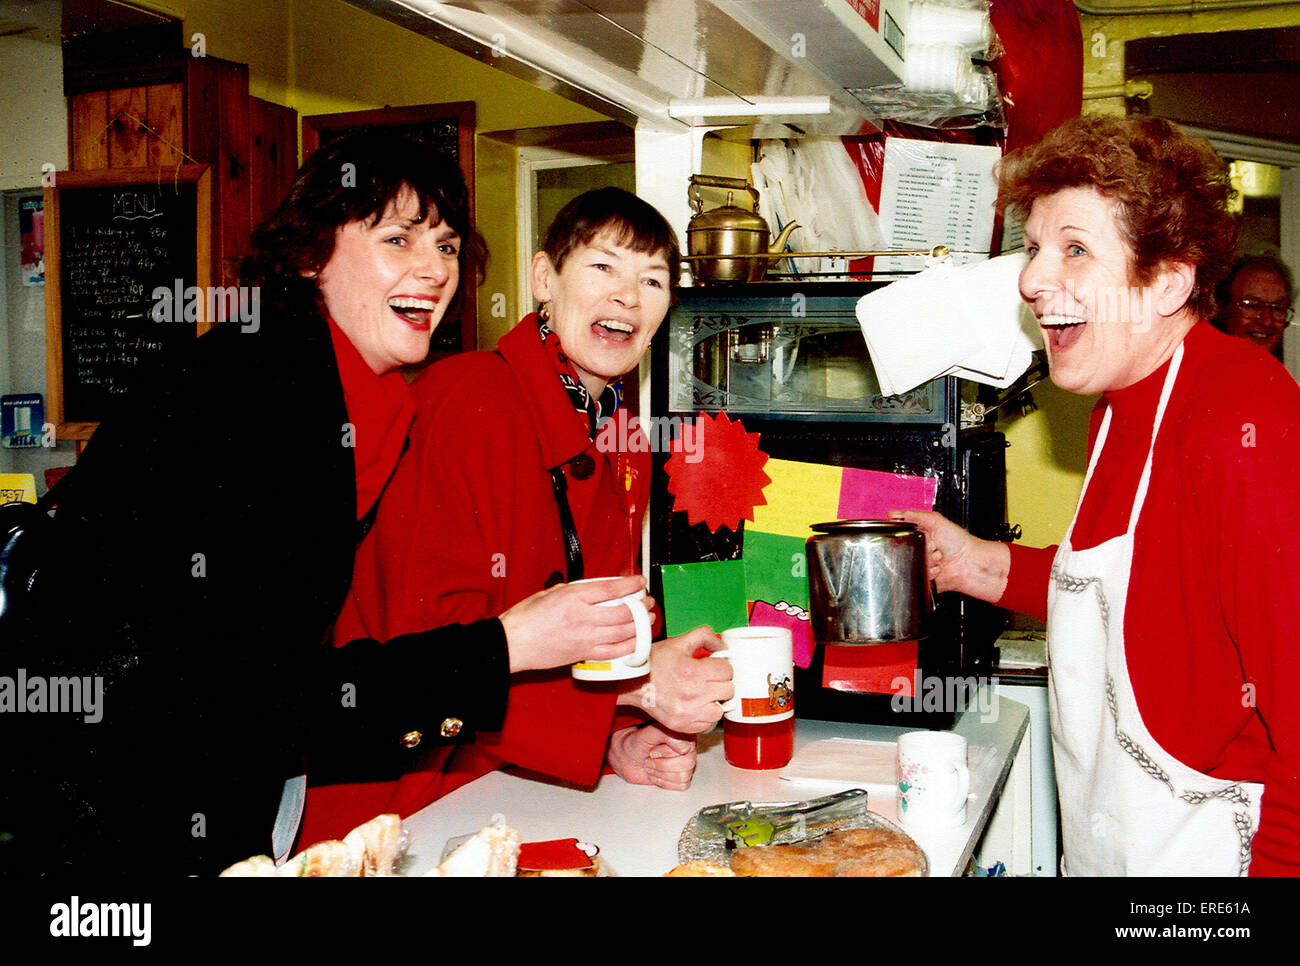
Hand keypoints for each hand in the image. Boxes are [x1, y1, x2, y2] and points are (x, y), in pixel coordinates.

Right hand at [499, 575, 646, 672]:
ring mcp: (585, 637)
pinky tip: (638, 642)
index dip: (631, 584)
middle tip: (648, 602)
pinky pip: (614, 652)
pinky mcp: (584, 654)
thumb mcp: (547, 593)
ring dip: (641, 625)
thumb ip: (571, 590)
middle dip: (642, 606)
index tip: (640, 581)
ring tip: (649, 619)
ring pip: (623, 632)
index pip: (611, 588)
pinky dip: (630, 646)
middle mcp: (583, 616)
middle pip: (624, 611)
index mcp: (573, 597)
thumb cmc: (524, 618)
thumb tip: (588, 590)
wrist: (512, 644)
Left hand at [606, 723, 696, 789]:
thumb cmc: (637, 744)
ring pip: (683, 776)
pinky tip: (657, 773)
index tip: (652, 750)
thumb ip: (666, 735)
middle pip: (686, 764)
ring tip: (652, 765)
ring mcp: (687, 764)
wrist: (628, 757)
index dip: (665, 752)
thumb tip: (685, 748)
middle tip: (650, 759)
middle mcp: (689, 749)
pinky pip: (682, 785)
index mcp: (683, 734)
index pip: (685, 749)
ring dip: (661, 772)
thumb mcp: (648, 734)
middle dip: (661, 764)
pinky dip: (665, 781)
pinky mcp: (683, 778)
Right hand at [619, 626, 731, 733]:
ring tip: (705, 694)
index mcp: (692, 671)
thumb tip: (722, 646)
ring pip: (720, 710)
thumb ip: (704, 636)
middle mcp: (692, 694)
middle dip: (721, 682)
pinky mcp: (682, 725)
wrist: (631, 683)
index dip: (722, 666)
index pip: (728, 670)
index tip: (715, 667)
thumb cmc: (653, 663)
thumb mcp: (678, 642)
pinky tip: (696, 706)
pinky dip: (705, 716)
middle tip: (710, 679)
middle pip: (728, 690)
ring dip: (715, 702)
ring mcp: (687, 713)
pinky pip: (707, 725)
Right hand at [890, 510, 1008, 602]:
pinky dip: (928, 571)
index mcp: (921, 534)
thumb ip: (913, 515)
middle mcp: (921, 549)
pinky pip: (917, 574)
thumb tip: (893, 514)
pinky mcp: (924, 576)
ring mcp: (923, 563)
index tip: (917, 533)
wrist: (969, 563)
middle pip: (905, 548)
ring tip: (938, 557)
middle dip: (920, 546)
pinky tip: (939, 568)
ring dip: (926, 559)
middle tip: (933, 545)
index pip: (902, 532)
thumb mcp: (935, 520)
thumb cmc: (959, 542)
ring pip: (911, 562)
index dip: (907, 533)